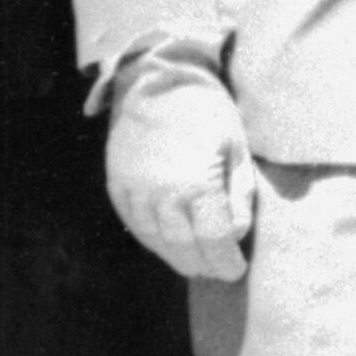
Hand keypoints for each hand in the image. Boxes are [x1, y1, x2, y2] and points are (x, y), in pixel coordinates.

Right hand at [105, 56, 254, 281]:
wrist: (157, 82)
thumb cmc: (208, 113)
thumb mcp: (237, 150)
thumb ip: (239, 196)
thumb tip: (236, 235)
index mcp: (196, 186)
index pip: (213, 241)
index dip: (226, 261)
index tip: (237, 270)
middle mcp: (160, 195)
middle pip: (183, 248)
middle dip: (204, 265)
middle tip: (219, 272)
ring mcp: (134, 192)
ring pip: (156, 241)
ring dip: (177, 258)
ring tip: (197, 264)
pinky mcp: (117, 186)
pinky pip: (134, 225)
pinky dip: (153, 241)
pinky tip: (168, 245)